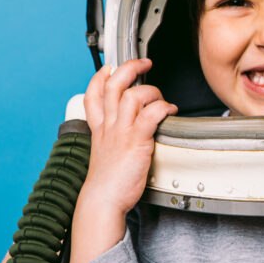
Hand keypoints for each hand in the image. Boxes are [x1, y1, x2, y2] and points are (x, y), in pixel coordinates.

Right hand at [69, 59, 177, 262]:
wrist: (103, 200)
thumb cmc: (107, 182)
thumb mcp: (104, 154)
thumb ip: (113, 139)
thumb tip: (128, 130)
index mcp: (99, 128)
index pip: (93, 94)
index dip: (101, 76)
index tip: (111, 68)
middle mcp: (109, 126)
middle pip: (114, 85)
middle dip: (129, 68)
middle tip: (144, 62)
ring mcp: (121, 132)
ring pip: (133, 95)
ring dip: (151, 91)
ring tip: (161, 99)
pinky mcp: (136, 141)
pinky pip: (150, 115)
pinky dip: (163, 108)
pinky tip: (170, 111)